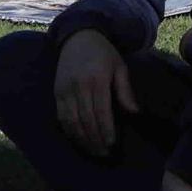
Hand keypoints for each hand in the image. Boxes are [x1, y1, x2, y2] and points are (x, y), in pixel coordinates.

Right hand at [53, 29, 138, 156]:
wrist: (78, 37)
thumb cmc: (103, 53)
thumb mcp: (119, 67)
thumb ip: (125, 90)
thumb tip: (134, 112)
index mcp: (97, 79)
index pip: (101, 111)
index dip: (106, 130)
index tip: (112, 144)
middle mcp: (79, 86)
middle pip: (86, 120)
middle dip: (95, 139)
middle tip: (104, 154)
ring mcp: (65, 90)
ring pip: (72, 122)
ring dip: (82, 139)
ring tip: (93, 151)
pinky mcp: (56, 92)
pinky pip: (61, 117)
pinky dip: (69, 131)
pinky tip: (78, 140)